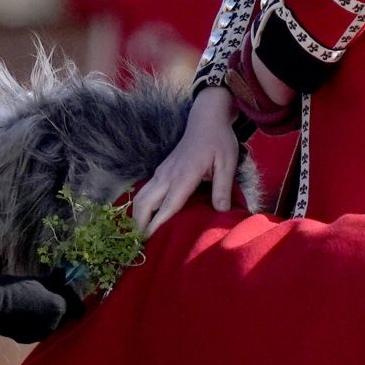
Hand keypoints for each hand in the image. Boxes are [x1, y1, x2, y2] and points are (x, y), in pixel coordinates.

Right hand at [0, 270, 84, 343]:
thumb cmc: (13, 287)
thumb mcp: (36, 280)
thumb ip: (54, 281)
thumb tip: (64, 274)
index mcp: (59, 308)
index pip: (78, 308)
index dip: (72, 299)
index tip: (64, 291)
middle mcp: (54, 325)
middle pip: (64, 316)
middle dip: (59, 307)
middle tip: (46, 295)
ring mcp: (40, 334)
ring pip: (51, 324)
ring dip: (46, 315)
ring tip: (32, 303)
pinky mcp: (27, 339)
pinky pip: (37, 329)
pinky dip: (34, 322)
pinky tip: (22, 313)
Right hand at [133, 87, 238, 236]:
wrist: (205, 119)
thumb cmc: (219, 141)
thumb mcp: (227, 164)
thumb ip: (223, 188)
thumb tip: (221, 213)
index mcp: (184, 176)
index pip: (167, 206)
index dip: (157, 225)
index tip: (149, 242)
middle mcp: (167, 176)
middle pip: (144, 203)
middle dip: (139, 224)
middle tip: (140, 244)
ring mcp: (161, 172)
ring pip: (140, 197)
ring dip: (136, 216)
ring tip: (138, 235)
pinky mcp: (161, 171)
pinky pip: (144, 191)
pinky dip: (140, 207)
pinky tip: (143, 217)